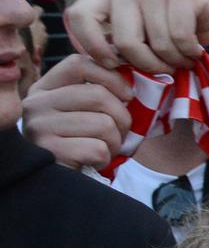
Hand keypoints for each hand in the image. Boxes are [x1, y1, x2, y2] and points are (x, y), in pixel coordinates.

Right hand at [21, 54, 133, 168]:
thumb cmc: (80, 145)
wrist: (61, 183)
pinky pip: (98, 148)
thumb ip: (99, 95)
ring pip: (103, 124)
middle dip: (122, 118)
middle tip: (120, 134)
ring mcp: (40, 126)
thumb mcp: (84, 114)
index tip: (128, 95)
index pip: (78, 63)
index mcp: (44, 89)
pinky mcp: (51, 151)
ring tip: (103, 149)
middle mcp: (36, 104)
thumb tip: (133, 83)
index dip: (111, 76)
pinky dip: (105, 158)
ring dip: (115, 142)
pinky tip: (93, 161)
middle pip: (98, 95)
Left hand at [66, 0, 208, 73]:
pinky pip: (181, 37)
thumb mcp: (136, 35)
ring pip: (158, 44)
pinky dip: (190, 52)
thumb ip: (116, 45)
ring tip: (182, 60)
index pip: (79, 16)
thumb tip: (102, 70)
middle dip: (148, 65)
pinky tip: (195, 51)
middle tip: (164, 70)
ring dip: (175, 61)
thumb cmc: (169, 31)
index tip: (114, 65)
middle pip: (126, 42)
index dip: (93, 46)